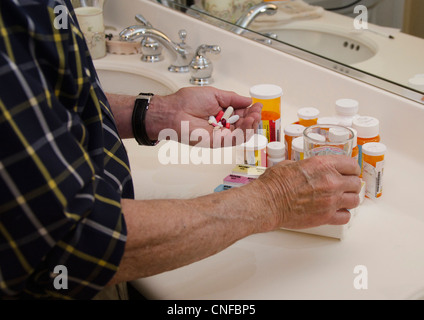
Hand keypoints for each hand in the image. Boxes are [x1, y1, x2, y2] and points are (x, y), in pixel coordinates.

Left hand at [146, 86, 261, 146]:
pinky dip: (243, 132)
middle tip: (257, 111)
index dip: (251, 111)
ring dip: (251, 126)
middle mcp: (222, 125)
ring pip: (242, 134)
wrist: (174, 111)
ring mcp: (220, 135)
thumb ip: (232, 98)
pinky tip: (247, 122)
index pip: (242, 114)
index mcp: (222, 113)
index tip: (257, 105)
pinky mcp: (216, 142)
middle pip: (244, 126)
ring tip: (254, 116)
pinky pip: (234, 140)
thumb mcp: (214, 94)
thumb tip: (248, 99)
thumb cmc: (187, 101)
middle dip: (253, 118)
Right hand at [254, 155, 360, 229]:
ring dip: (348, 199)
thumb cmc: (274, 184)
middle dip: (350, 184)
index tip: (349, 172)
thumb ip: (306, 167)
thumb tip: (307, 169)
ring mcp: (331, 200)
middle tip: (345, 186)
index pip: (352, 165)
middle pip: (356, 183)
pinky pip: (345, 216)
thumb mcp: (290, 165)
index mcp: (323, 165)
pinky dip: (342, 214)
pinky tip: (335, 211)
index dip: (351, 169)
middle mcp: (331, 181)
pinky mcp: (326, 217)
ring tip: (341, 200)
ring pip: (355, 200)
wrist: (268, 203)